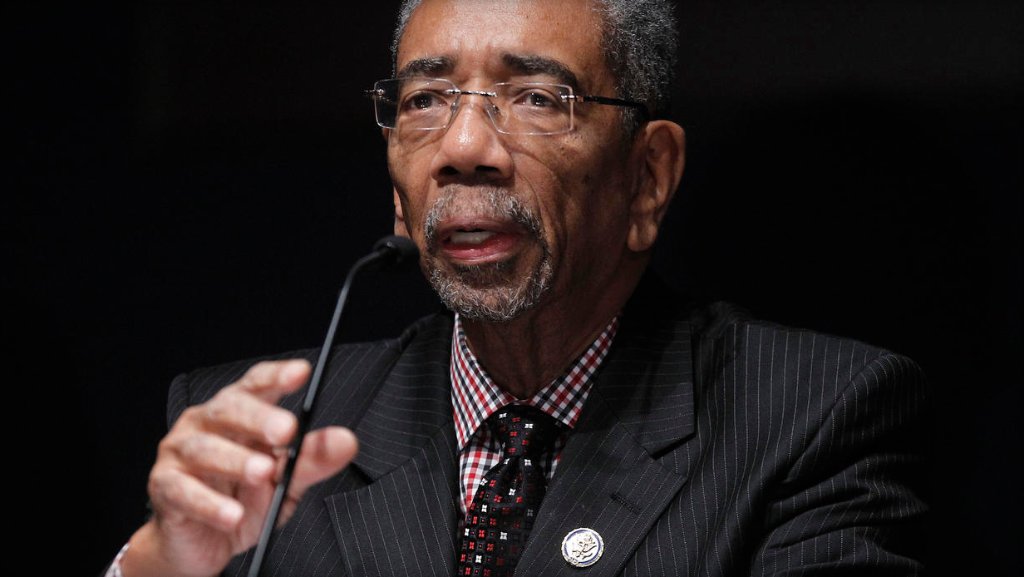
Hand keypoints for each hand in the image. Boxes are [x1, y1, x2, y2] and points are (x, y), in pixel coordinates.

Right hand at [121, 359, 357, 576]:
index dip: (277, 376)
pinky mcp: (165, 487)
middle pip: (230, 409)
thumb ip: (312, 459)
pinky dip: (210, 503)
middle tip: (286, 431)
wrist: (203, 543)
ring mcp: (181, 453)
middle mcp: (206, 424)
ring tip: (262, 474)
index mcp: (238, 414)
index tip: (302, 372)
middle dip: (258, 417)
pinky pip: (184, 491)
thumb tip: (345, 440)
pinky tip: (231, 514)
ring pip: (206, 449)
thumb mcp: (285, 481)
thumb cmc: (242, 500)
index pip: (257, 385)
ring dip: (236, 461)